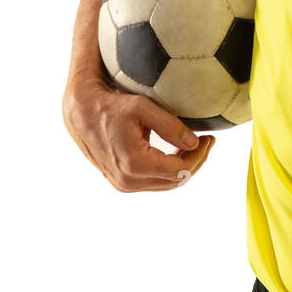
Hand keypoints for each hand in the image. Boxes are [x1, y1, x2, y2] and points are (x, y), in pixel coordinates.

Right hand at [63, 82, 215, 191]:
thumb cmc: (113, 106)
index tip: (208, 137)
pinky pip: (154, 182)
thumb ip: (171, 126)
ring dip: (184, 167)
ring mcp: (123, 185)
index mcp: (135, 163)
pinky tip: (177, 152)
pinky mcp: (121, 183)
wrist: (82, 115)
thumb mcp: (144, 107)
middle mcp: (128, 180)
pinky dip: (169, 170)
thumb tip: (194, 143)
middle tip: (206, 141)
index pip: (181, 169)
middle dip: (196, 161)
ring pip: (166, 184)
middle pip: (176, 180)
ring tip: (195, 146)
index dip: (200, 155)